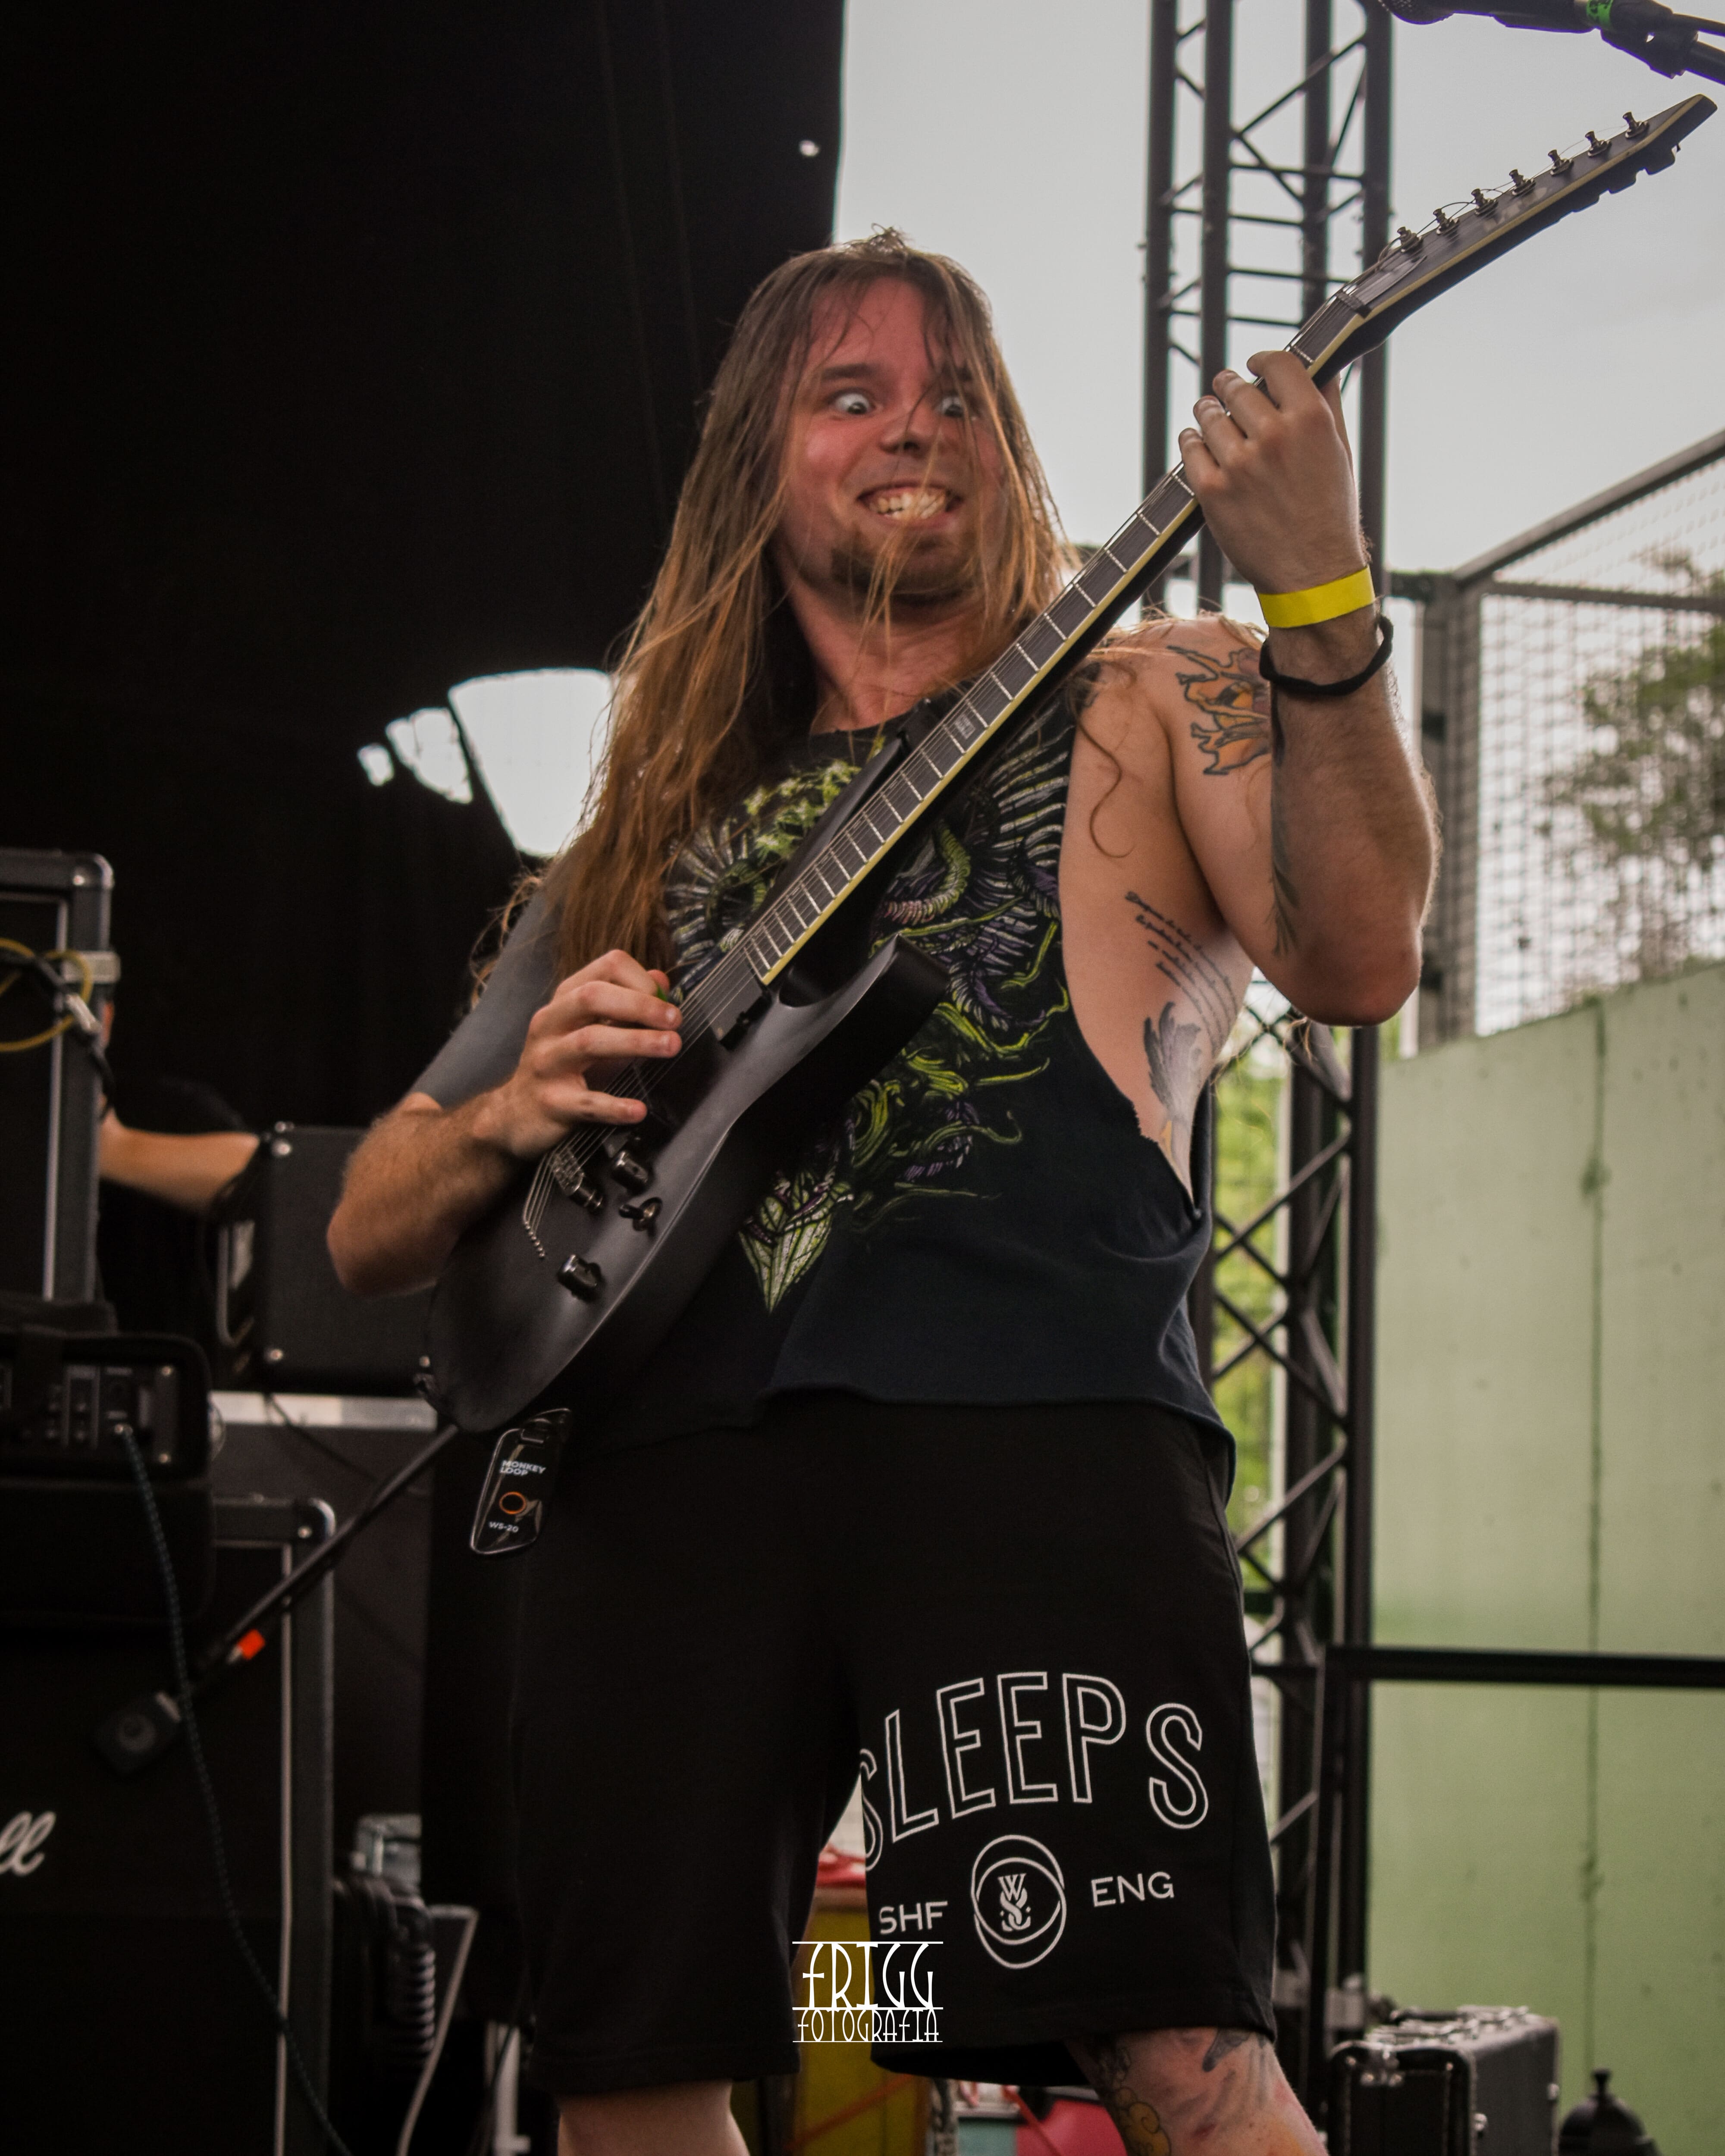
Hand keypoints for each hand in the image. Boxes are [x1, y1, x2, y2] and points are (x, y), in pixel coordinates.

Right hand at [474, 948, 680, 1159]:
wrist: (516, 1115)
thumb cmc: (563, 1067)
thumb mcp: (590, 1029)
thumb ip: (625, 1005)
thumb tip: (660, 978)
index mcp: (564, 1001)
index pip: (604, 968)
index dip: (640, 980)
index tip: (667, 1001)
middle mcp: (550, 1025)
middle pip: (593, 998)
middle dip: (639, 1005)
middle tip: (675, 1020)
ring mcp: (546, 1062)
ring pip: (589, 1042)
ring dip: (636, 1041)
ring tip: (671, 1046)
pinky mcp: (550, 1102)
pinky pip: (586, 1103)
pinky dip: (614, 1106)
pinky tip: (638, 1110)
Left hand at [1177, 352, 1364, 597]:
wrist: (1312, 574)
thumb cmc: (1329, 513)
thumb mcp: (1340, 451)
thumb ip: (1328, 403)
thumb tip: (1323, 365)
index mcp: (1311, 420)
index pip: (1278, 364)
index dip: (1262, 360)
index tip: (1254, 363)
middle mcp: (1273, 436)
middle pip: (1238, 388)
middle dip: (1230, 386)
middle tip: (1225, 388)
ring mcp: (1239, 464)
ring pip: (1210, 416)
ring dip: (1207, 411)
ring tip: (1209, 413)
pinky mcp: (1212, 491)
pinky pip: (1191, 449)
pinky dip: (1191, 441)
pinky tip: (1196, 440)